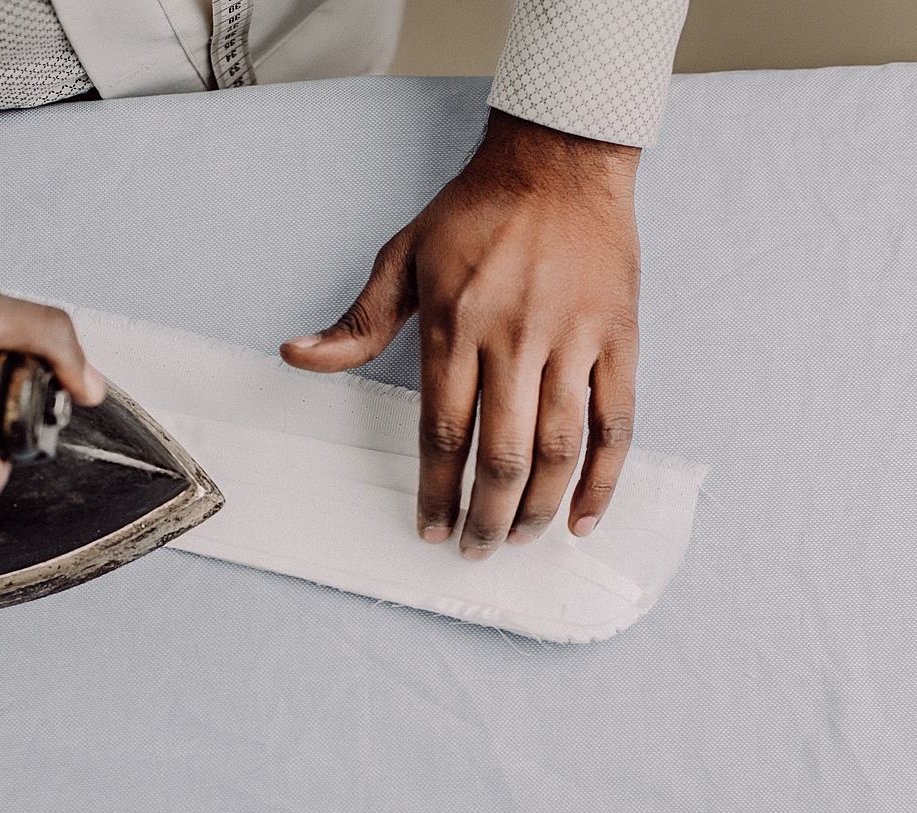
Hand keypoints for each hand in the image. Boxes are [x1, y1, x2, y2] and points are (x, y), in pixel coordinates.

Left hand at [282, 110, 640, 558]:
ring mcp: (573, 341)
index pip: (444, 431)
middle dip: (487, 515)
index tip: (430, 527)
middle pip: (503, 454)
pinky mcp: (617, 339)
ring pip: (559, 448)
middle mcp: (515, 338)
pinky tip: (584, 517)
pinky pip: (616, 422)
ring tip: (519, 540)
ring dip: (540, 507)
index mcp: (456, 324)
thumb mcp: (402, 256)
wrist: (560, 159)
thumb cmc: (476, 211)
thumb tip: (298, 356)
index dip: (438, 490)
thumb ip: (358, 321)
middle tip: (473, 548)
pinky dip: (603, 477)